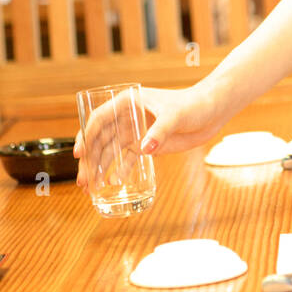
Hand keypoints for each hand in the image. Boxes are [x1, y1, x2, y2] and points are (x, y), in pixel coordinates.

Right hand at [73, 81, 228, 191]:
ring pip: (110, 151)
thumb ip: (160, 132)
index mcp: (127, 103)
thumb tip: (144, 149)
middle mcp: (127, 117)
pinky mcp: (147, 144)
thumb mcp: (175, 116)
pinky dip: (119, 170)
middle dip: (89, 160)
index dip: (85, 136)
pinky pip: (127, 159)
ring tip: (92, 188)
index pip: (99, 120)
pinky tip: (113, 183)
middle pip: (100, 139)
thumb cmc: (193, 105)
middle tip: (84, 181)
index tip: (79, 154)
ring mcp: (136, 131)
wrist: (212, 111)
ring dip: (100, 168)